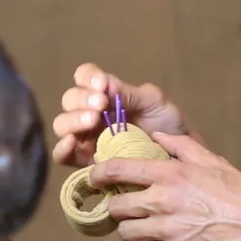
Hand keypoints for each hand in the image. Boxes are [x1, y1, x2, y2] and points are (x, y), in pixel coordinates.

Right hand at [52, 64, 193, 167]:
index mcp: (105, 93)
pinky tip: (72, 142)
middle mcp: (90, 112)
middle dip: (82, 99)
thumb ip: (129, 93)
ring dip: (73, 120)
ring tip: (92, 120)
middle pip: (70, 100)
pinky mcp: (86, 162)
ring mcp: (86, 138)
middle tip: (101, 104)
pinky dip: (62, 148)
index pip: (85, 77)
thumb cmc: (167, 124)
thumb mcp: (153, 101)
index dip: (88, 77)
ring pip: (62, 126)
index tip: (102, 84)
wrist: (179, 156)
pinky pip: (63, 156)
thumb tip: (105, 85)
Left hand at [96, 132, 240, 240]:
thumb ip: (179, 144)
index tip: (94, 177)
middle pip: (117, 206)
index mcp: (171, 174)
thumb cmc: (239, 192)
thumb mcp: (211, 160)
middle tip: (128, 205)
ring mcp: (168, 230)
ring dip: (131, 228)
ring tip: (144, 225)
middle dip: (119, 206)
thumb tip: (154, 135)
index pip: (118, 170)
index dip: (98, 174)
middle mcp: (164, 201)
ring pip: (126, 232)